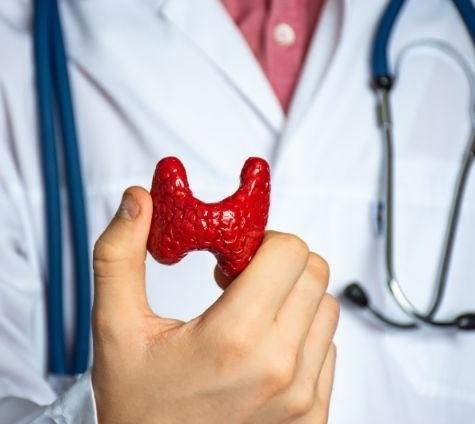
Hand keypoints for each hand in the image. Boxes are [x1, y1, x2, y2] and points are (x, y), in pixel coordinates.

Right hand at [91, 187, 338, 423]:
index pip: (289, 251)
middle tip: (240, 281)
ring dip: (293, 298)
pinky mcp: (312, 415)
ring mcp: (301, 396)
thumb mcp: (116, 328)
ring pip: (326, 308)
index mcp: (234, 337)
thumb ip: (120, 257)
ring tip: (251, 315)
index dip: (262, 241)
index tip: (234, 257)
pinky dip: (302, 335)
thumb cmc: (137, 406)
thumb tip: (137, 201)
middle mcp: (279, 368)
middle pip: (314, 272)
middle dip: (279, 263)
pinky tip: (264, 349)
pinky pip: (327, 349)